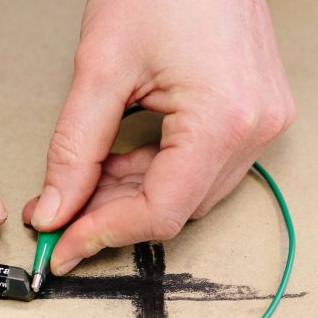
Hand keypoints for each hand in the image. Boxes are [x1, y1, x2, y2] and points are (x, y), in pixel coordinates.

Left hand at [24, 0, 294, 274]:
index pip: (159, 212)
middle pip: (175, 208)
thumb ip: (73, 151)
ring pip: (189, 193)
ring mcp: (263, 121)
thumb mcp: (99, 69)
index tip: (62, 249)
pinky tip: (121, 160)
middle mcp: (255, 129)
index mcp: (223, 120)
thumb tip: (55, 210)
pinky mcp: (257, 113)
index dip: (103, 234)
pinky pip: (204, 166)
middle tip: (61, 213)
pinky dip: (157, 171)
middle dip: (112, 214)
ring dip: (133, 194)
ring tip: (86, 178)